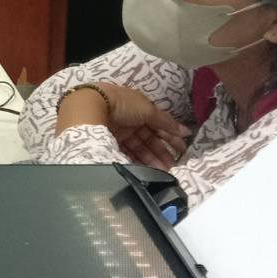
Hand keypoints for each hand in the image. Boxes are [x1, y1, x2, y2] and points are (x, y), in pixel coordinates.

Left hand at [62, 82, 189, 170]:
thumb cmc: (123, 104)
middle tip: (173, 168)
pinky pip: (125, 153)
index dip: (170, 137)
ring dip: (151, 160)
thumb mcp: (148, 109)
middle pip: (148, 139)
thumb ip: (166, 122)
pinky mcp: (107, 142)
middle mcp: (128, 120)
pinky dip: (136, 161)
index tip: (182, 151)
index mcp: (138, 108)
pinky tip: (147, 171)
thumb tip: (186, 131)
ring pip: (137, 148)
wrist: (90, 106)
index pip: (158, 125)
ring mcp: (117, 131)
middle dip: (161, 153)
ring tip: (163, 173)